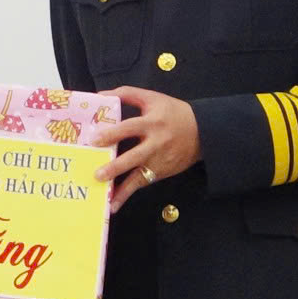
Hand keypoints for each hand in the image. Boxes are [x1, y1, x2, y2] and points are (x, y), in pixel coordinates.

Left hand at [87, 86, 201, 213]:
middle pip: (134, 156)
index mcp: (152, 122)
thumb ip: (127, 94)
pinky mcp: (161, 172)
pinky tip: (114, 204)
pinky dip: (128, 194)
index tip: (95, 140)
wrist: (203, 132)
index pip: (130, 128)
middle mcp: (156, 143)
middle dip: (116, 166)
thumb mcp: (152, 98)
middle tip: (98, 173)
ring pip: (138, 176)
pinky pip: (142, 183)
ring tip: (106, 196)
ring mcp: (159, 160)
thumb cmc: (173, 113)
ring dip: (122, 188)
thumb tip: (100, 96)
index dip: (113, 134)